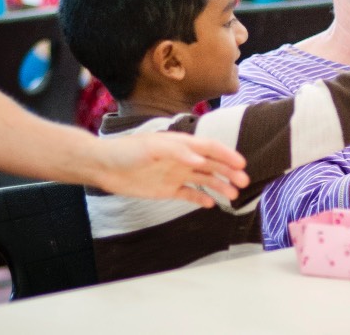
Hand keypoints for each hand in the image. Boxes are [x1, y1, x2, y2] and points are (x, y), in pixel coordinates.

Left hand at [95, 132, 248, 207]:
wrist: (104, 167)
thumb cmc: (127, 151)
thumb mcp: (151, 147)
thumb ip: (177, 152)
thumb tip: (200, 159)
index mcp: (180, 144)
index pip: (208, 148)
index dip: (226, 154)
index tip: (241, 163)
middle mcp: (181, 159)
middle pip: (210, 164)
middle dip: (228, 171)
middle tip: (244, 181)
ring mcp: (175, 174)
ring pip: (204, 180)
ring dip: (219, 185)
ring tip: (233, 196)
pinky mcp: (166, 189)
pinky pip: (188, 194)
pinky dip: (200, 198)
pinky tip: (211, 205)